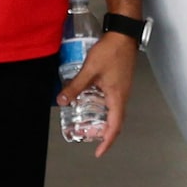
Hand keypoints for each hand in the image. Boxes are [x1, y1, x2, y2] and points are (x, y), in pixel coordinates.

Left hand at [61, 32, 137, 157]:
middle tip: (89, 138)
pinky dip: (104, 109)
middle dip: (103, 134)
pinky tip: (92, 103)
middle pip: (115, 122)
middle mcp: (122, 96)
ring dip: (103, 122)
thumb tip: (62, 101)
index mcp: (117, 97)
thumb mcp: (89, 70)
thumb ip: (75, 86)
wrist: (124, 35)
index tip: (98, 151)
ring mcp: (122, 90)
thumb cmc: (112, 51)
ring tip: (89, 125)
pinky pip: (113, 103)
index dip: (107, 141)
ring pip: (114, 113)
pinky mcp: (120, 83)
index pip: (115, 126)